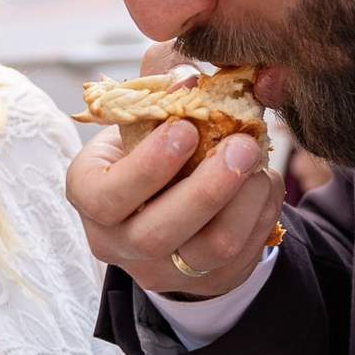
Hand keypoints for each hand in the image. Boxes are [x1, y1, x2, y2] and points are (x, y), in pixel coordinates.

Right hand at [67, 43, 284, 297]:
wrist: (167, 195)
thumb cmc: (149, 141)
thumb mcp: (142, 110)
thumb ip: (160, 79)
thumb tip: (188, 73)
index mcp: (90, 193)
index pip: (106, 196)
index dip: (147, 167)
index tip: (187, 129)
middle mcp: (118, 241)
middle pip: (159, 232)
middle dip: (207, 188)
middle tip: (243, 144)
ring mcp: (162, 269)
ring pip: (209, 249)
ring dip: (244, 202)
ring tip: (259, 162)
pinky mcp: (206, 281)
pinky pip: (242, 256)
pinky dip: (262, 215)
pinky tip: (264, 183)